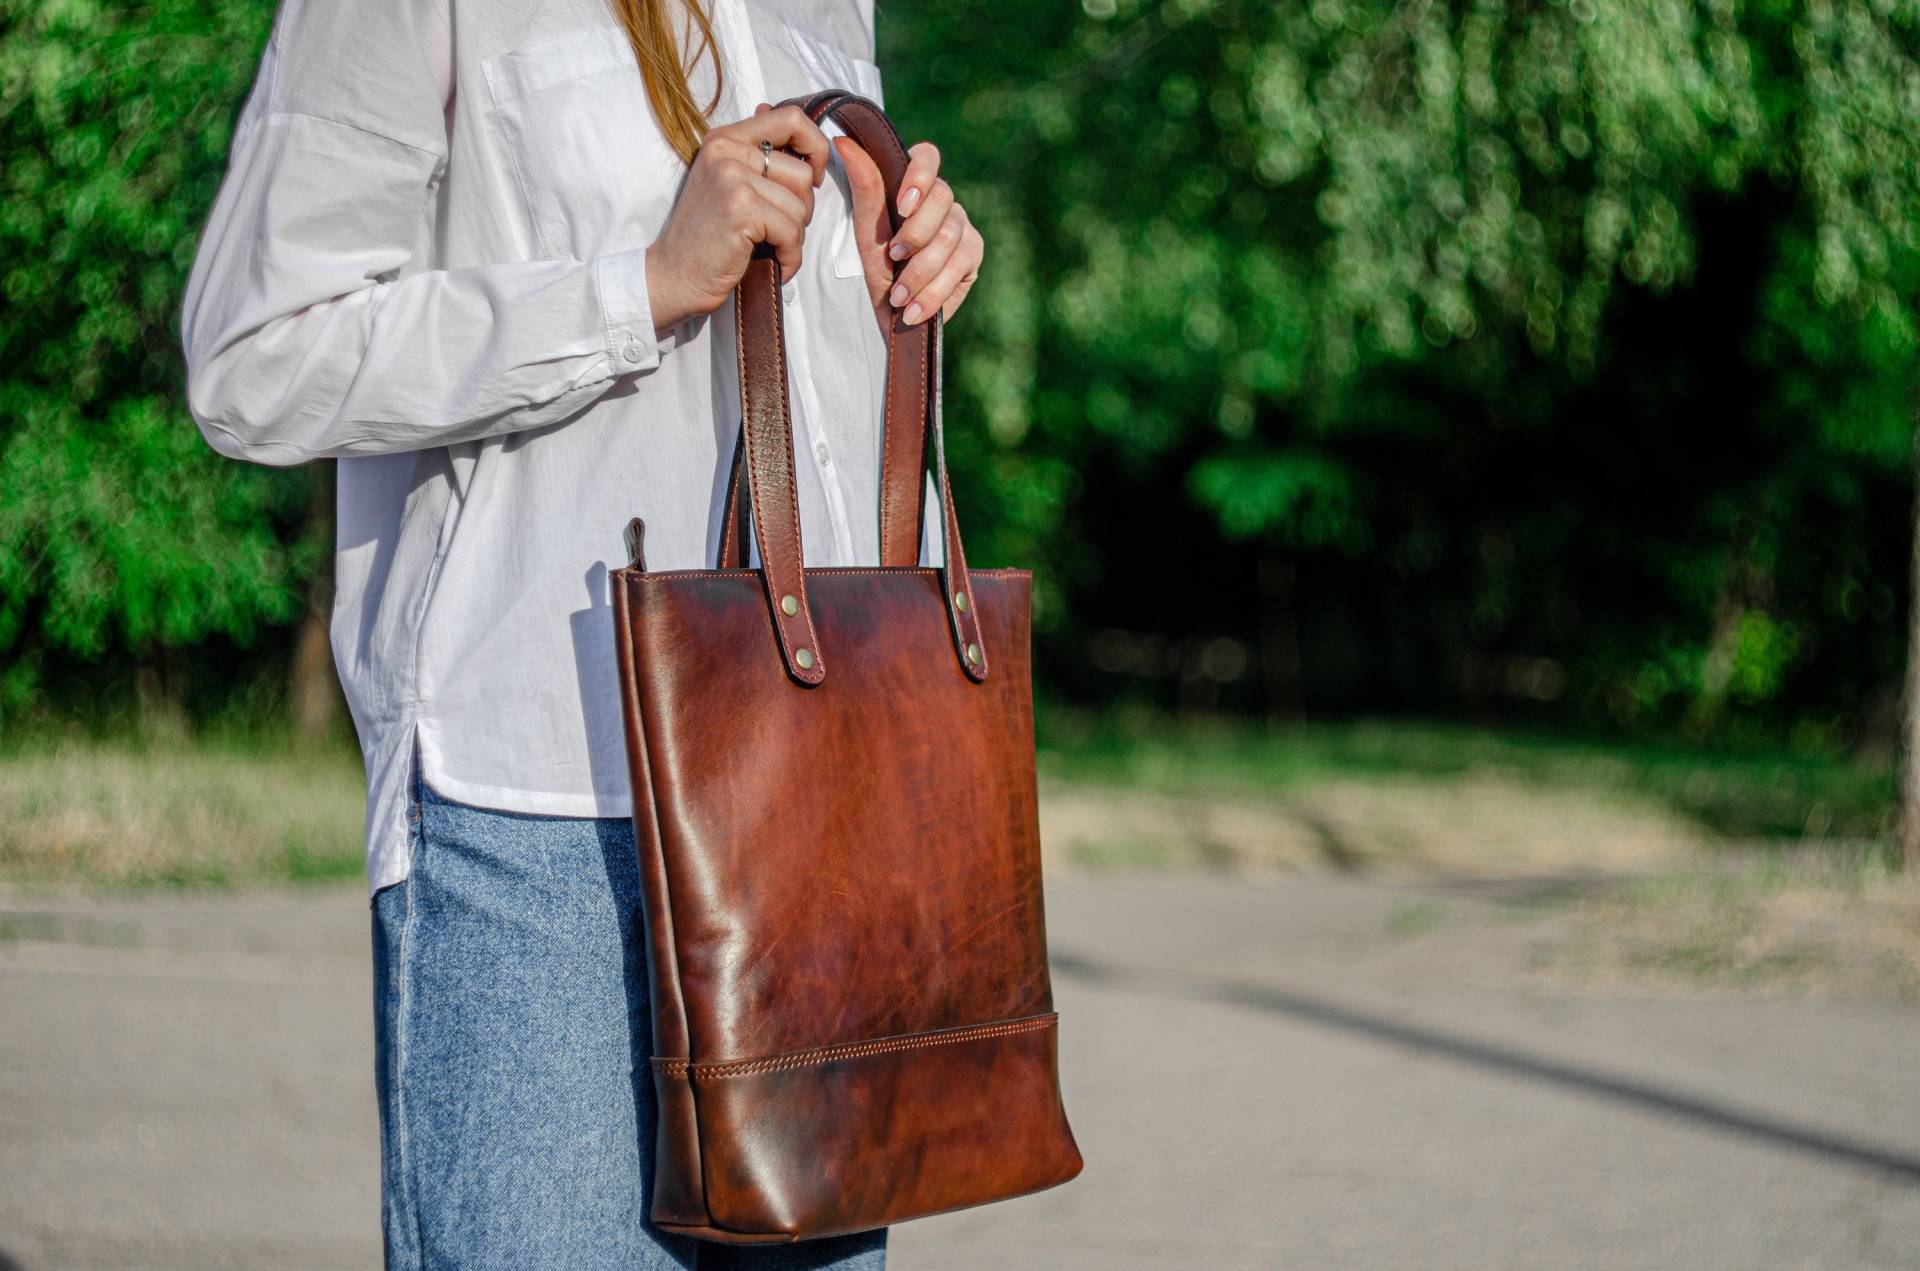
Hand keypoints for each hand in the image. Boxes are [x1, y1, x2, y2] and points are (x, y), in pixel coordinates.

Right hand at [645, 104, 831, 332]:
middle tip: (777, 229)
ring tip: (769, 246)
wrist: (673, 276)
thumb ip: (750, 150)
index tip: (813, 177)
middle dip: (803, 209)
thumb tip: (770, 108)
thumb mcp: (724, 180)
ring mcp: (733, 178)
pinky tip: (775, 263)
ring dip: (794, 236)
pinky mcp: (741, 209)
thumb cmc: (706, 236)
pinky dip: (790, 256)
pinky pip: (792, 232)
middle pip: (803, 173)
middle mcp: (726, 150)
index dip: (816, 147)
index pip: (791, 118)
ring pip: (801, 205)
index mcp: (724, 138)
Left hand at [836, 137, 983, 334]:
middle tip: (894, 256)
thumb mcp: (866, 231)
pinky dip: (932, 292)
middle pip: (942, 197)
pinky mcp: (973, 255)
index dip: (919, 175)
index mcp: (915, 186)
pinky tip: (913, 310)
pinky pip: (959, 266)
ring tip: (898, 295)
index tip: (902, 205)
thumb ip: (864, 187)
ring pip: (950, 235)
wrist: (889, 315)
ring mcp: (962, 227)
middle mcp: (942, 202)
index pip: (928, 156)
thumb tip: (843, 141)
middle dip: (915, 232)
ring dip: (919, 270)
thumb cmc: (876, 268)